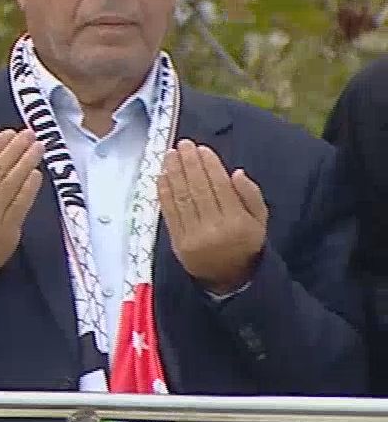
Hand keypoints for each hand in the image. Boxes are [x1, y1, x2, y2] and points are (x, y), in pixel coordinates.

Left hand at [158, 139, 266, 293]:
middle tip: (183, 144)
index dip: (209, 166)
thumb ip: (251, 196)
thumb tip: (235, 172)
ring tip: (170, 155)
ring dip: (174, 174)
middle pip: (198, 190)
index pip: (220, 187)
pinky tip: (162, 176)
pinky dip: (164, 192)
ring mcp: (193, 236)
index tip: (201, 148)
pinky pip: (169, 213)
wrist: (228, 277)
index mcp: (238, 222)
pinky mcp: (177, 242)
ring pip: (181, 199)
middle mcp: (214, 229)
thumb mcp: (259, 221)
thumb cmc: (245, 242)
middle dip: (189, 164)